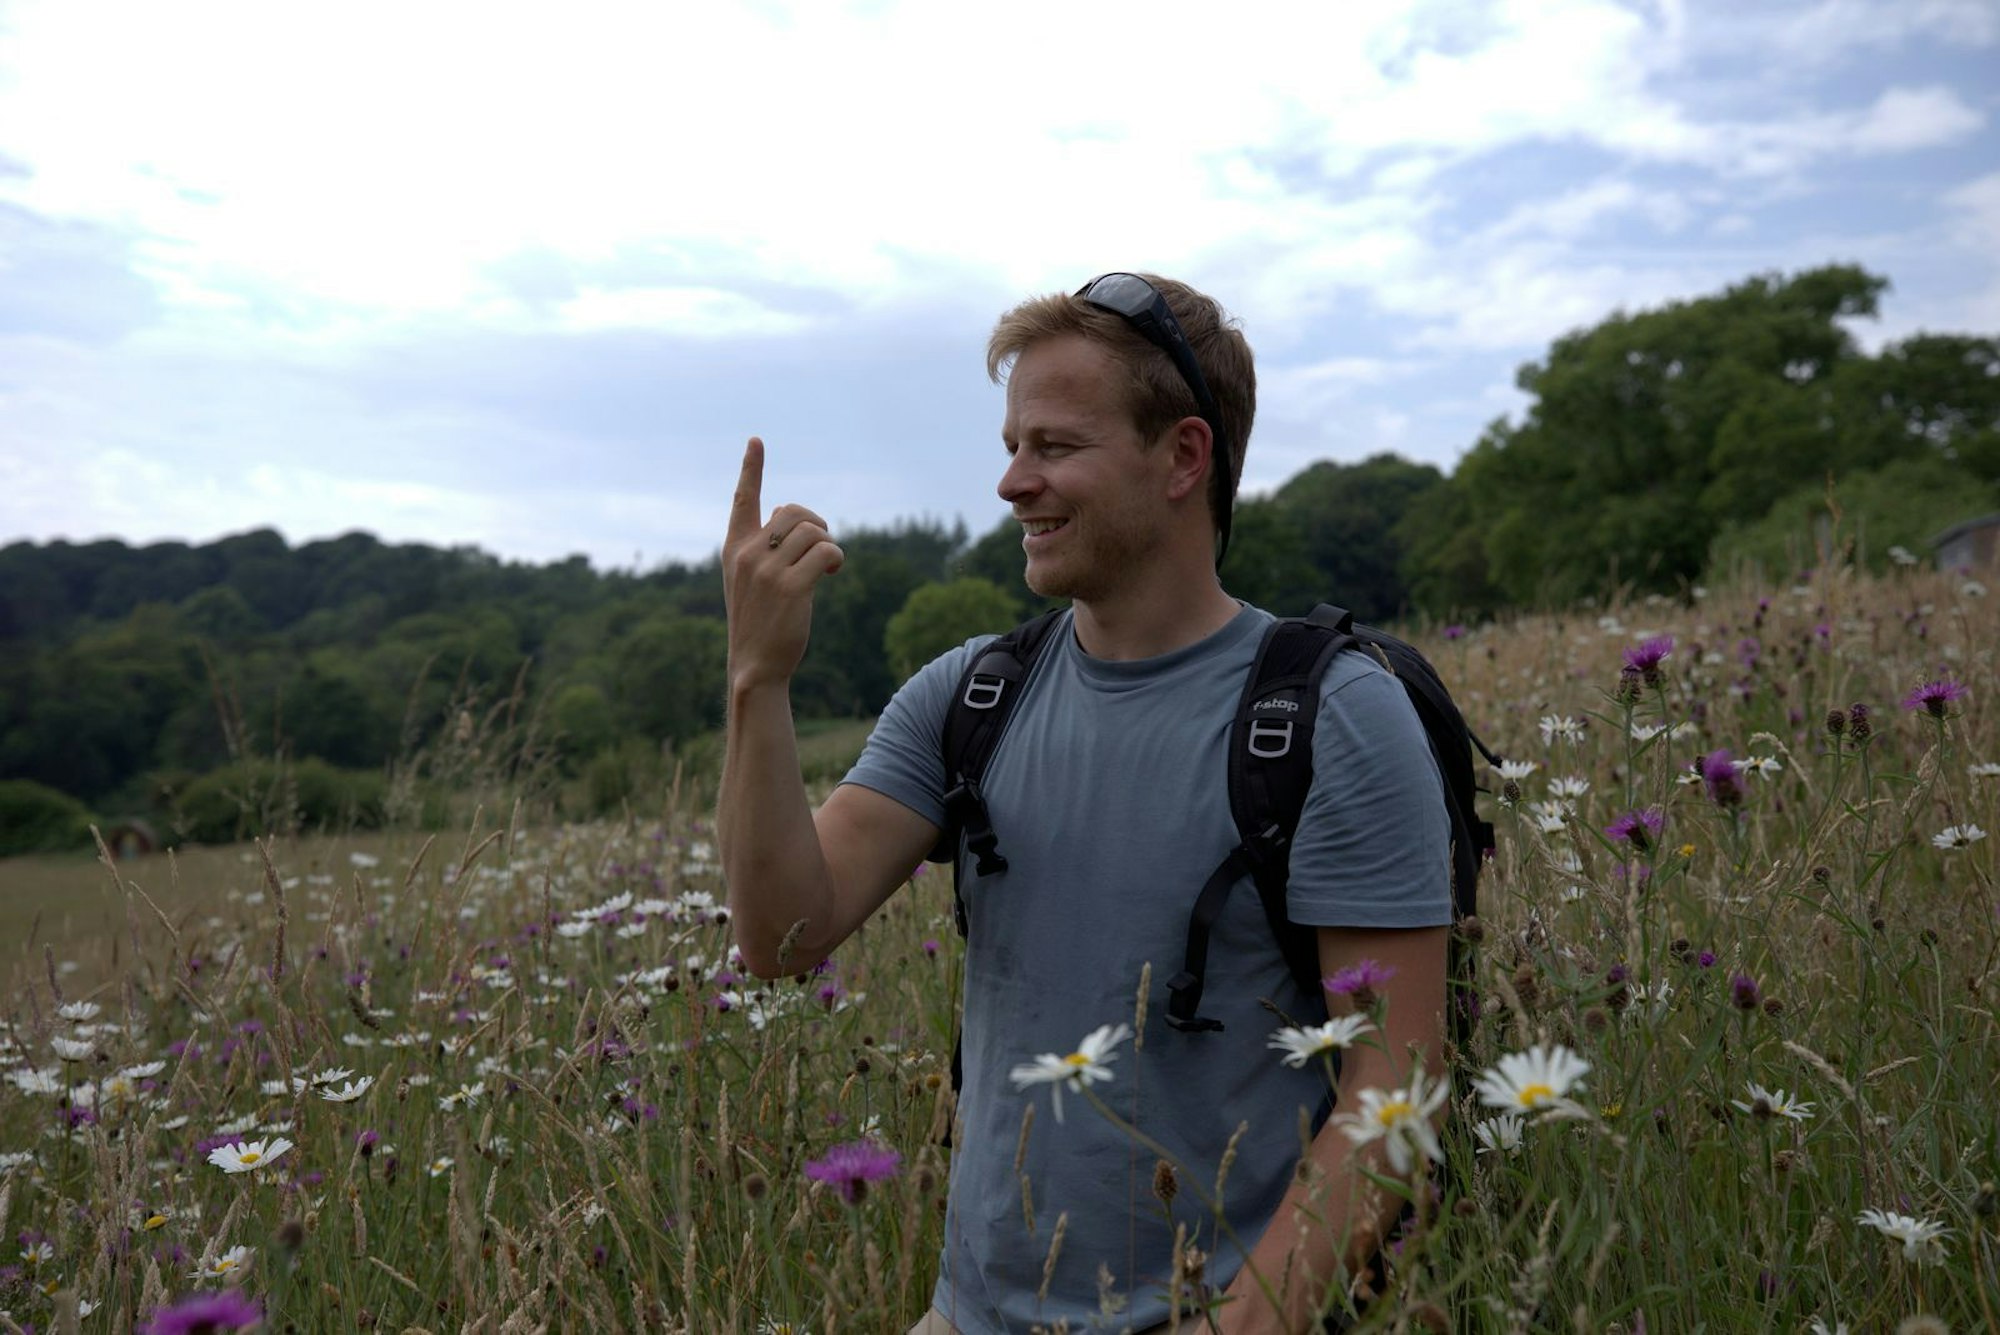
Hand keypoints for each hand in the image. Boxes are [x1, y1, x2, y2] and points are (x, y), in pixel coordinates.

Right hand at [723, 437, 844, 691]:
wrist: (755, 667)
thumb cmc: (759, 622)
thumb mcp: (751, 580)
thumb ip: (763, 545)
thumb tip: (783, 507)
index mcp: (734, 549)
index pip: (742, 500)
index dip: (751, 469)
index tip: (757, 441)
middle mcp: (747, 554)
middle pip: (794, 511)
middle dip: (816, 524)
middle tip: (822, 547)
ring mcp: (767, 571)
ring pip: (812, 531)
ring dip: (828, 544)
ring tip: (828, 565)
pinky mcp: (791, 587)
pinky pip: (826, 551)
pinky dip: (835, 557)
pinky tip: (832, 572)